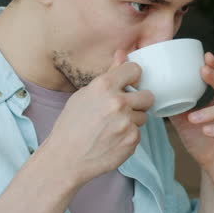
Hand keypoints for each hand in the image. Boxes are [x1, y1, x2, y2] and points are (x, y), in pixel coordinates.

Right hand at [39, 51, 153, 187]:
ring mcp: (127, 122)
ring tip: (112, 127)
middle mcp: (117, 102)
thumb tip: (123, 53)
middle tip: (123, 110)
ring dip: (132, 120)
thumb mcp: (84, 95)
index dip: (132, 78)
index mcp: (103, 86)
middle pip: (148, 95)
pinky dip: (128, 136)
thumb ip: (109, 74)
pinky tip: (112, 139)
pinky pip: (138, 133)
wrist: (65, 159)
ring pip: (143, 116)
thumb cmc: (71, 126)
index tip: (129, 85)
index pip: (135, 70)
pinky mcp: (132, 140)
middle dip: (138, 102)